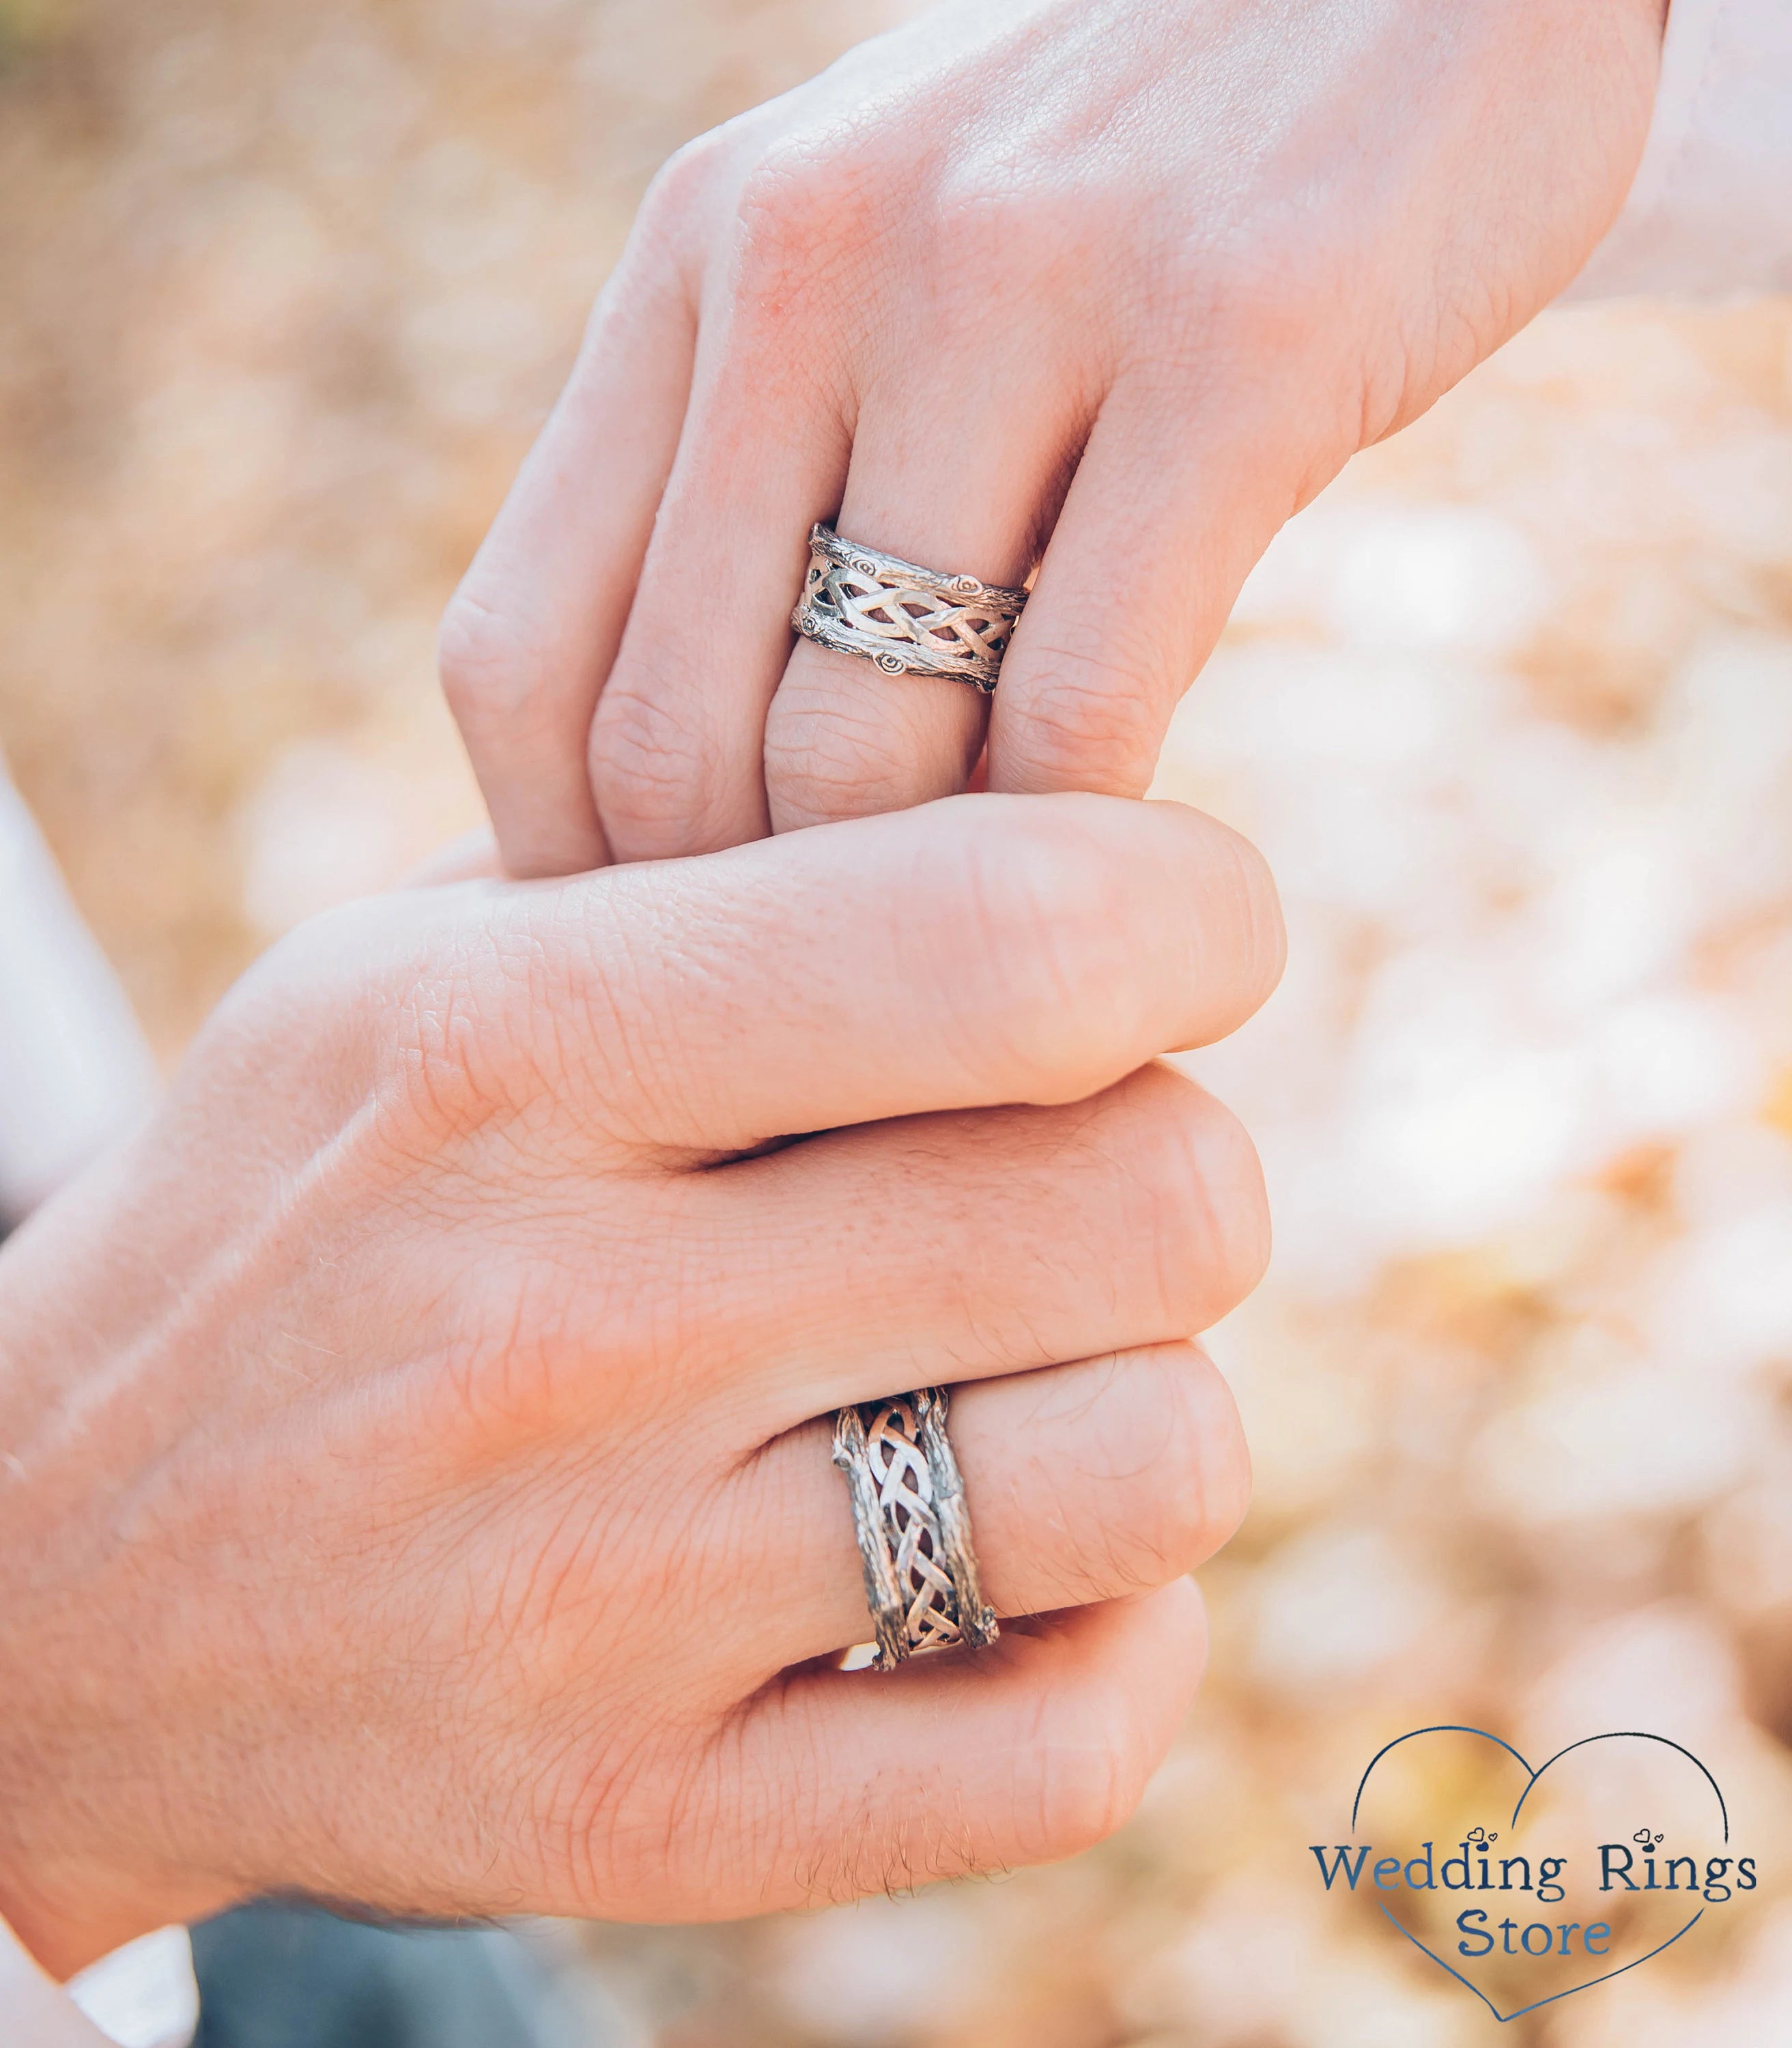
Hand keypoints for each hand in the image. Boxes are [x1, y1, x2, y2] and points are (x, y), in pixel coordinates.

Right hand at [0, 794, 1280, 1976]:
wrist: (40, 1571)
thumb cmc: (310, 1204)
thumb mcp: (432, 961)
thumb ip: (737, 876)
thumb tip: (1081, 850)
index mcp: (523, 1047)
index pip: (1025, 942)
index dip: (1188, 916)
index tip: (1169, 936)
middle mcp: (572, 1325)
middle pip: (1158, 1203)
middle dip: (1174, 1161)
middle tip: (1064, 1170)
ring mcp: (611, 1602)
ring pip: (1158, 1467)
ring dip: (1153, 1400)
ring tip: (1025, 1374)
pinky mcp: (646, 1819)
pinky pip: (1072, 1749)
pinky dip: (1121, 1642)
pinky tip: (1025, 1566)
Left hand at [440, 0, 1664, 877]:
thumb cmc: (1116, 185)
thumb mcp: (875, 276)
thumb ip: (758, 479)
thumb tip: (690, 806)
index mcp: (698, 266)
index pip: (523, 662)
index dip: (574, 878)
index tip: (685, 976)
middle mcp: (806, 261)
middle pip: (678, 750)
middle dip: (750, 941)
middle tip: (846, 1031)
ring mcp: (1011, 284)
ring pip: (866, 757)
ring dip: (917, 925)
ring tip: (980, 977)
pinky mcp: (1233, 332)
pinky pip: (1084, 709)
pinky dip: (1076, 860)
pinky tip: (1110, 893)